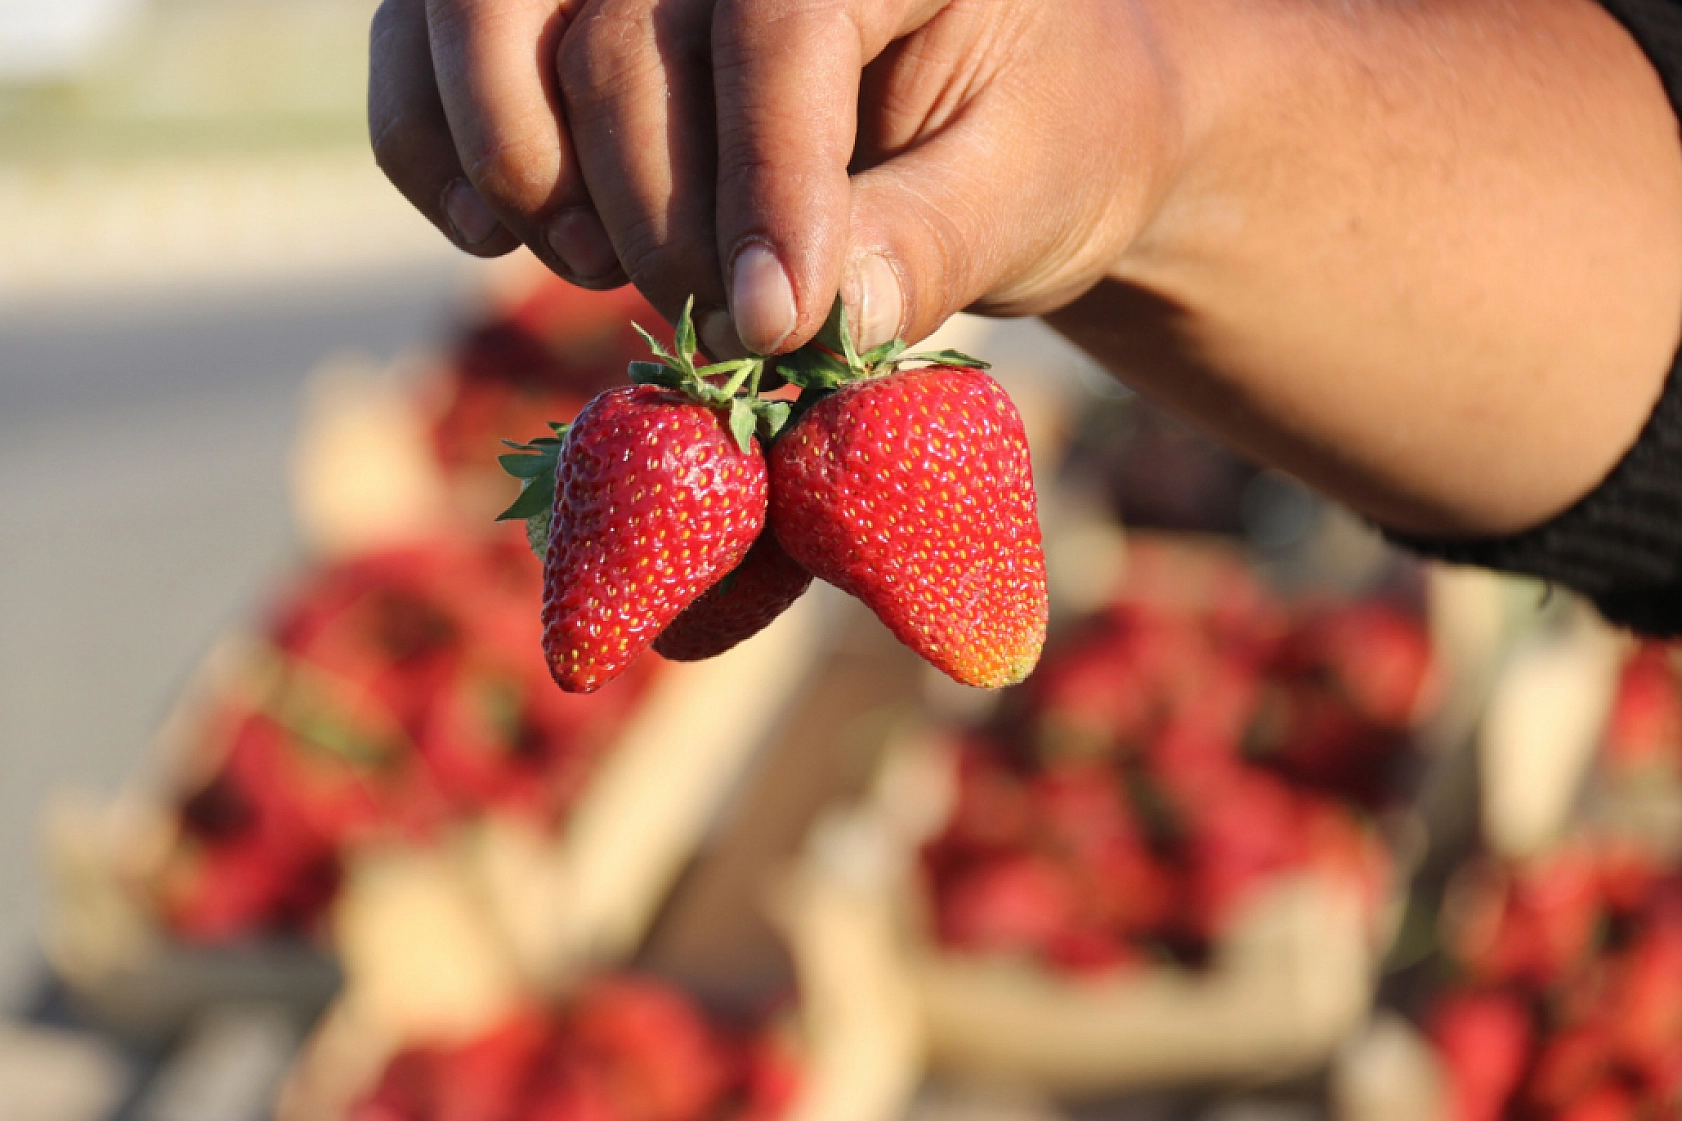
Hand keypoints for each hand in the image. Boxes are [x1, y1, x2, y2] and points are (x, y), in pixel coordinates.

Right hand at [368, 0, 1173, 354]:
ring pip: (487, 9)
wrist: (998, 113)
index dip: (762, 179)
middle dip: (653, 214)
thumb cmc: (1031, 140)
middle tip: (715, 328)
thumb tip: (821, 312)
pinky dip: (431, 144)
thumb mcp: (1026, 190)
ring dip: (521, 169)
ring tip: (601, 269)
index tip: (774, 328)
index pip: (779, 20)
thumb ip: (932, 244)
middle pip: (620, 34)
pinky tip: (494, 233)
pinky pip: (422, 37)